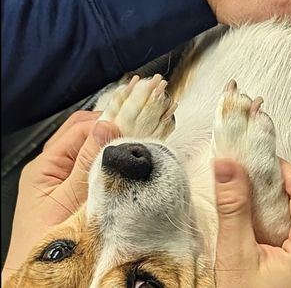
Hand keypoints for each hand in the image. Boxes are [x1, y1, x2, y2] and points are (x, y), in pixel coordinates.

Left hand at [1, 112, 120, 281]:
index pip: (80, 127)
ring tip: (135, 151)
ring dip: (113, 147)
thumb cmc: (52, 244)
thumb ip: (87, 162)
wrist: (46, 283)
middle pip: (85, 132)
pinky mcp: (78, 193)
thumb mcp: (69, 198)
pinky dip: (112, 163)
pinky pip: (96, 168)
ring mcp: (65, 180)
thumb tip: (106, 126)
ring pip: (92, 149)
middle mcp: (53, 168)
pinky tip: (126, 169)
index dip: (109, 123)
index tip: (136, 127)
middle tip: (140, 134)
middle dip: (112, 129)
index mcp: (45, 165)